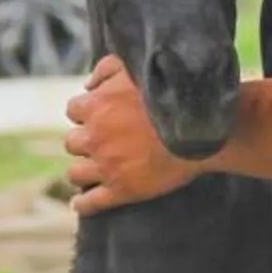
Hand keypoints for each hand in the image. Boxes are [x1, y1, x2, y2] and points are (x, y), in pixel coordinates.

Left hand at [65, 56, 204, 214]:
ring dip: (82, 170)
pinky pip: (90, 202)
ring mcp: (106, 166)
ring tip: (93, 171)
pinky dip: (82, 204)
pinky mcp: (121, 190)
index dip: (86, 113)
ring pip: (75, 173)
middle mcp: (95, 137)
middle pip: (73, 143)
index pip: (74, 110)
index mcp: (96, 106)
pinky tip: (81, 203)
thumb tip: (87, 85)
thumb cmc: (170, 93)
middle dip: (86, 142)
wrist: (198, 127)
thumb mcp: (134, 68)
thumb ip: (106, 69)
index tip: (98, 116)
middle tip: (102, 143)